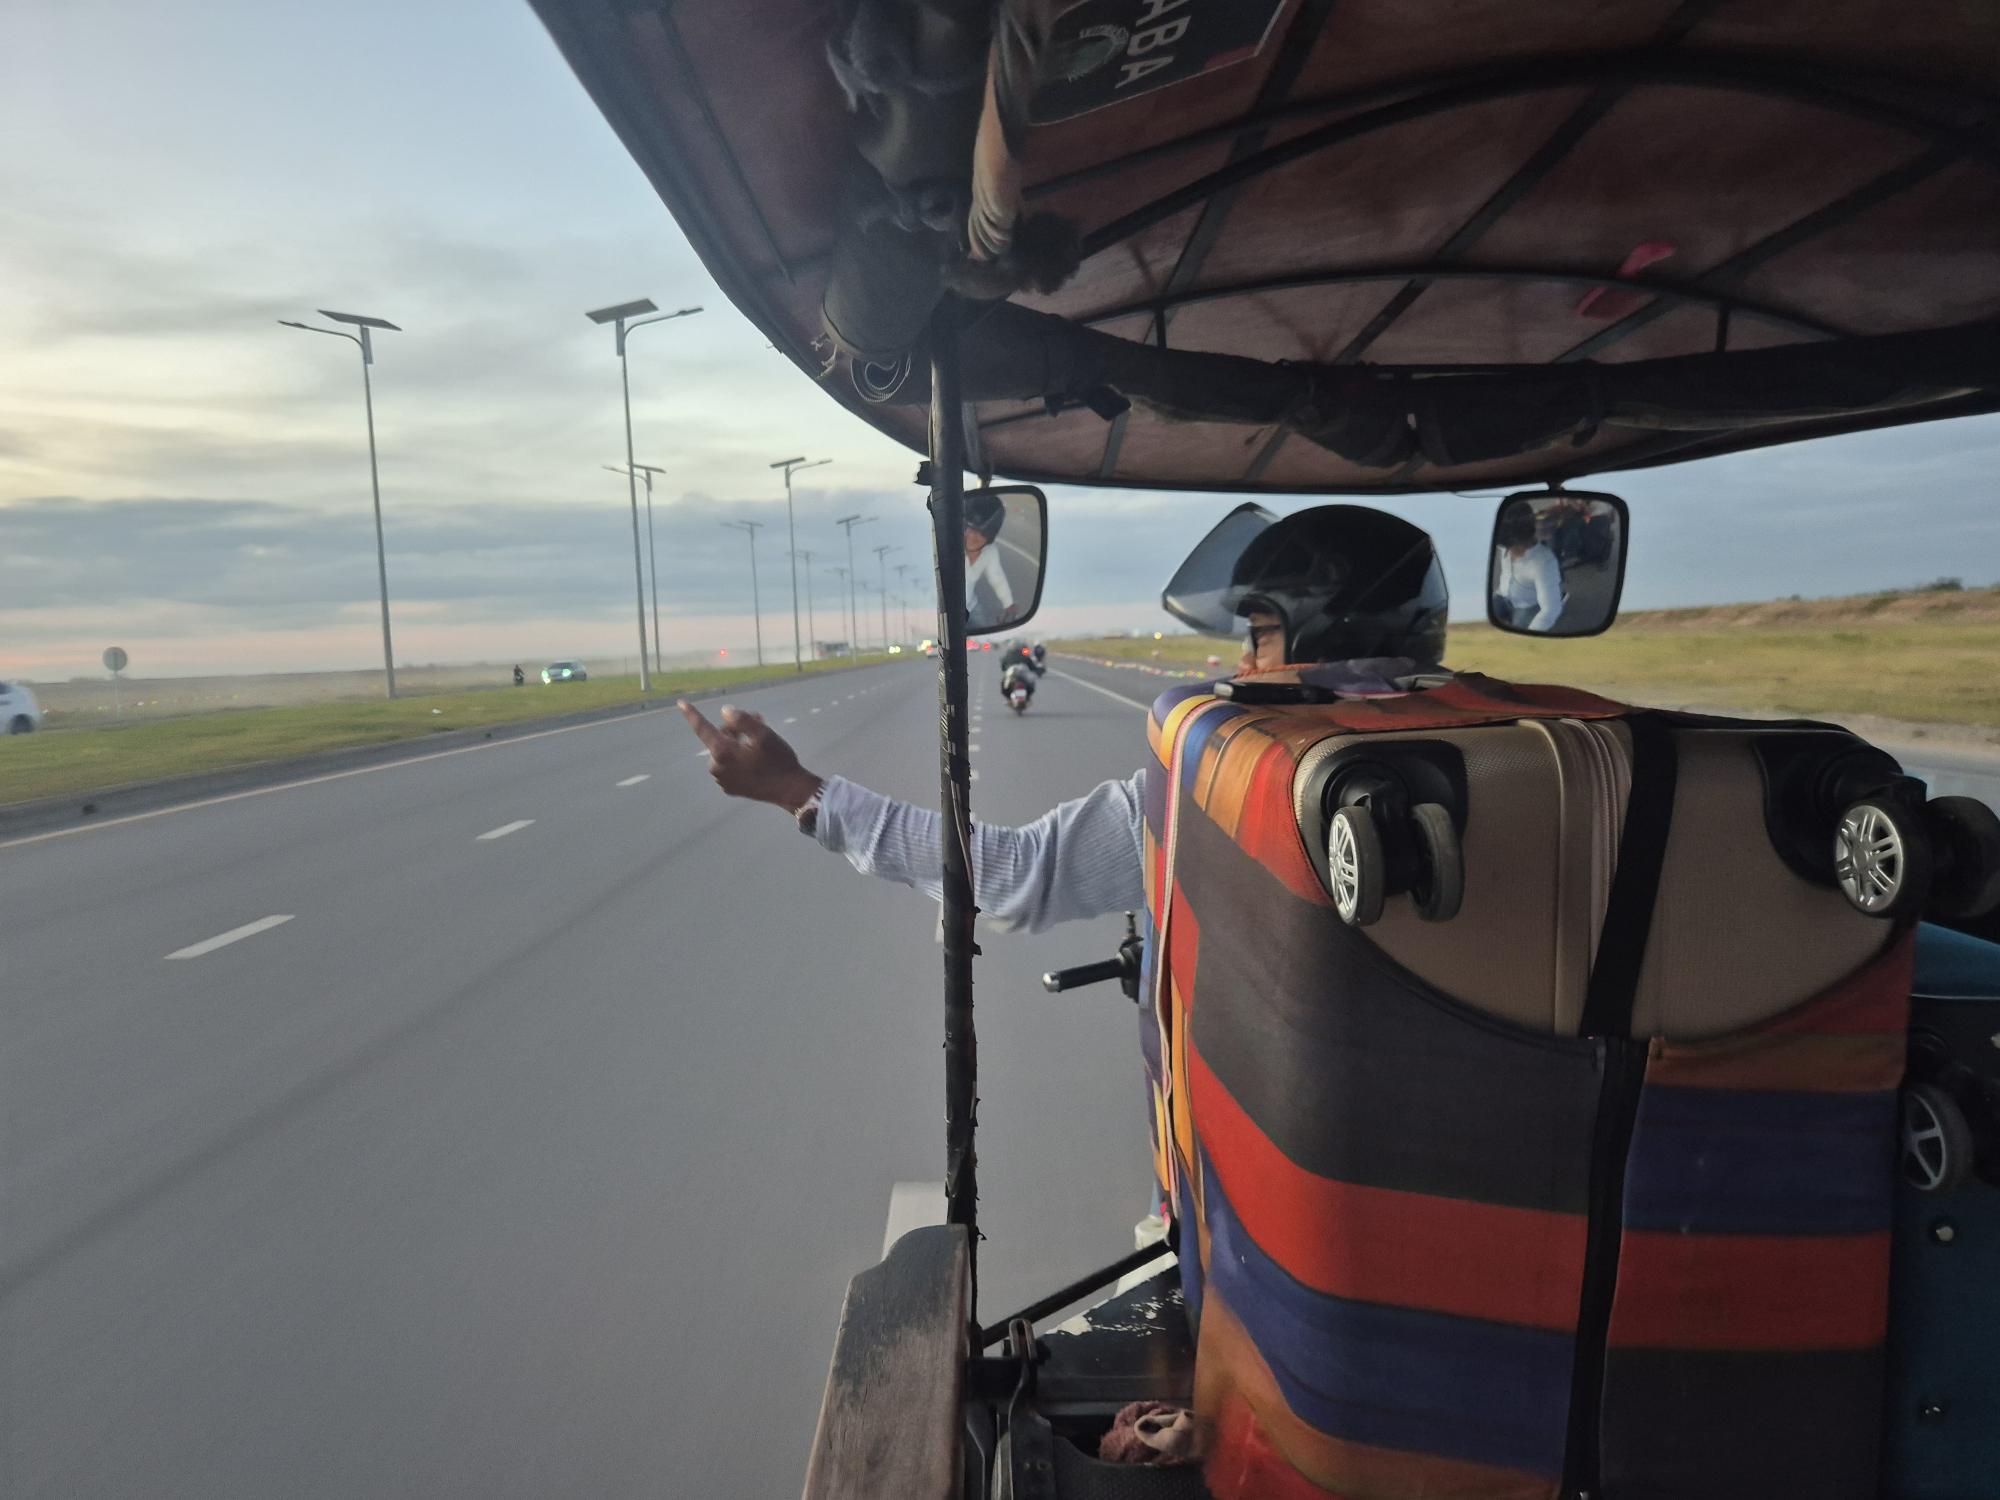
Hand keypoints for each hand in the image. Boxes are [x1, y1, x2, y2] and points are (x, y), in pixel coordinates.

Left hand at [678, 700, 821, 810]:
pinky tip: (756, 759)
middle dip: (736, 729)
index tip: (680, 702)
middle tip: (759, 721)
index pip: (702, 728)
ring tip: (759, 742)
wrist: (790, 790)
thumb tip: (725, 712)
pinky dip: (739, 759)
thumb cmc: (778, 760)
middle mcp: (717, 768)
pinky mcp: (730, 788)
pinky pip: (729, 766)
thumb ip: (741, 719)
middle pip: (719, 738)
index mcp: (722, 752)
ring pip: (725, 752)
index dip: (692, 714)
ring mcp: (722, 780)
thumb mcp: (763, 734)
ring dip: (738, 743)